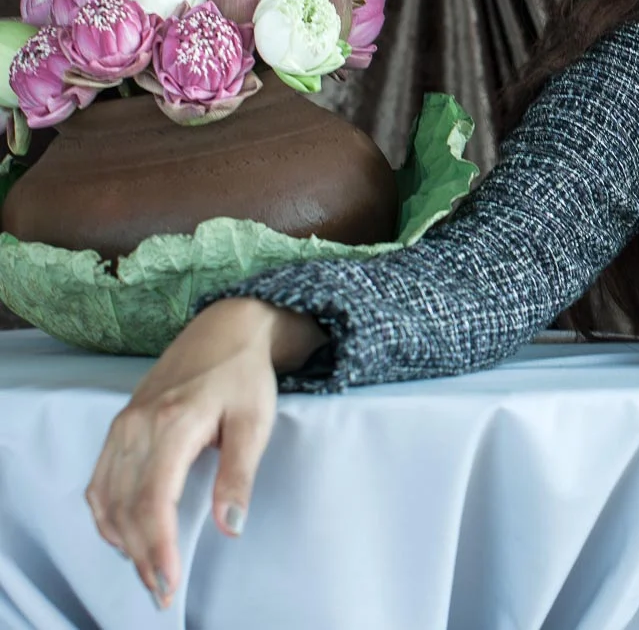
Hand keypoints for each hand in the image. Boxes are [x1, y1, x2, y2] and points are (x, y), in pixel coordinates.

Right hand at [84, 298, 293, 609]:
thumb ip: (240, 474)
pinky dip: (108, 515)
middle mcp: (137, 427)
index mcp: (172, 424)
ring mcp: (123, 426)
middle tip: (161, 591)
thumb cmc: (244, 376)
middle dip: (141, 555)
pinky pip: (100, 481)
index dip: (157, 546)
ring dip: (122, 541)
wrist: (225, 329)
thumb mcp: (255, 421)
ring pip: (106, 499)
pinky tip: (126, 535)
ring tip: (148, 571)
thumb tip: (230, 527)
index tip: (169, 582)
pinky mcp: (120, 427)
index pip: (153, 500)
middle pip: (125, 507)